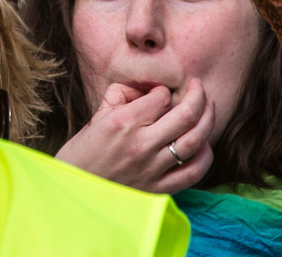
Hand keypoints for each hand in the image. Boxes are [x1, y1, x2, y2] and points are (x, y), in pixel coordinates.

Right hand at [53, 82, 214, 193]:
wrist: (73, 194)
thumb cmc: (81, 156)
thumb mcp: (95, 119)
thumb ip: (120, 99)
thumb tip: (145, 89)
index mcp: (123, 122)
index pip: (161, 96)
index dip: (166, 90)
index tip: (163, 93)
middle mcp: (141, 144)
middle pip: (186, 114)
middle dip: (198, 95)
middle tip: (199, 87)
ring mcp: (152, 169)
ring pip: (194, 140)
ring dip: (208, 119)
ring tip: (208, 108)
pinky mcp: (158, 190)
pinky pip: (193, 171)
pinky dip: (205, 155)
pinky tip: (204, 144)